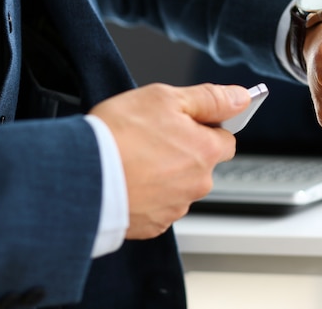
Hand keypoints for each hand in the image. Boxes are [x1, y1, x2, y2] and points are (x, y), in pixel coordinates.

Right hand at [89, 83, 250, 238]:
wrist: (81, 176)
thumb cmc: (119, 135)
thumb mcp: (166, 98)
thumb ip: (210, 98)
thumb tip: (241, 97)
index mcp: (207, 151)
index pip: (225, 138)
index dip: (205, 127)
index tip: (185, 123)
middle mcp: (198, 184)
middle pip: (202, 163)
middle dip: (184, 151)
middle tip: (152, 138)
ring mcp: (176, 207)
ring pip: (180, 185)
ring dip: (166, 174)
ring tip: (135, 160)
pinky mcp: (154, 225)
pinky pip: (159, 206)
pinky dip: (148, 195)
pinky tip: (129, 180)